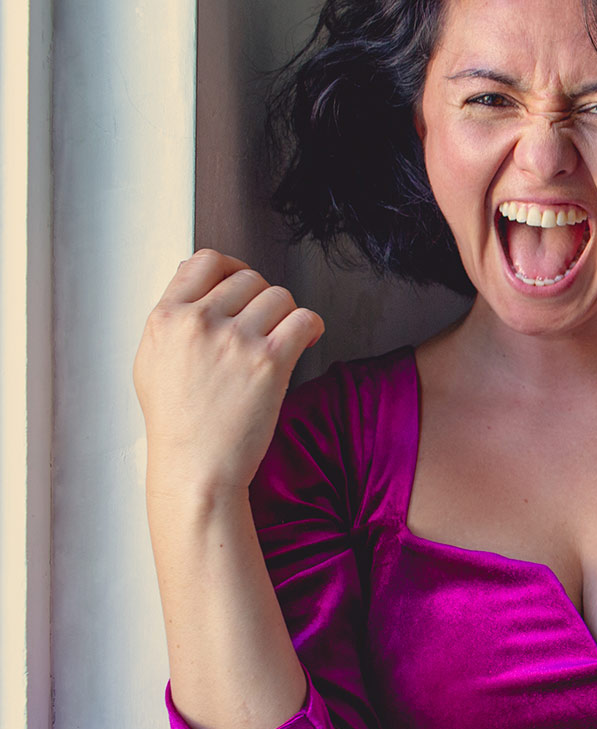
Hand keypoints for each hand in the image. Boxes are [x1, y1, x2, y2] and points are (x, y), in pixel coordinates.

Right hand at [133, 249, 324, 496]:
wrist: (196, 467)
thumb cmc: (177, 422)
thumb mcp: (151, 360)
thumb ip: (170, 319)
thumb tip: (193, 278)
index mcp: (166, 318)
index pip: (203, 261)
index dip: (231, 267)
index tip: (244, 283)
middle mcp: (199, 322)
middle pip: (249, 278)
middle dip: (263, 299)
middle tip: (266, 325)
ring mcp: (235, 340)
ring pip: (280, 296)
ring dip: (287, 315)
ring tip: (282, 340)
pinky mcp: (270, 361)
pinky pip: (305, 319)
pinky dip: (311, 327)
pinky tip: (305, 342)